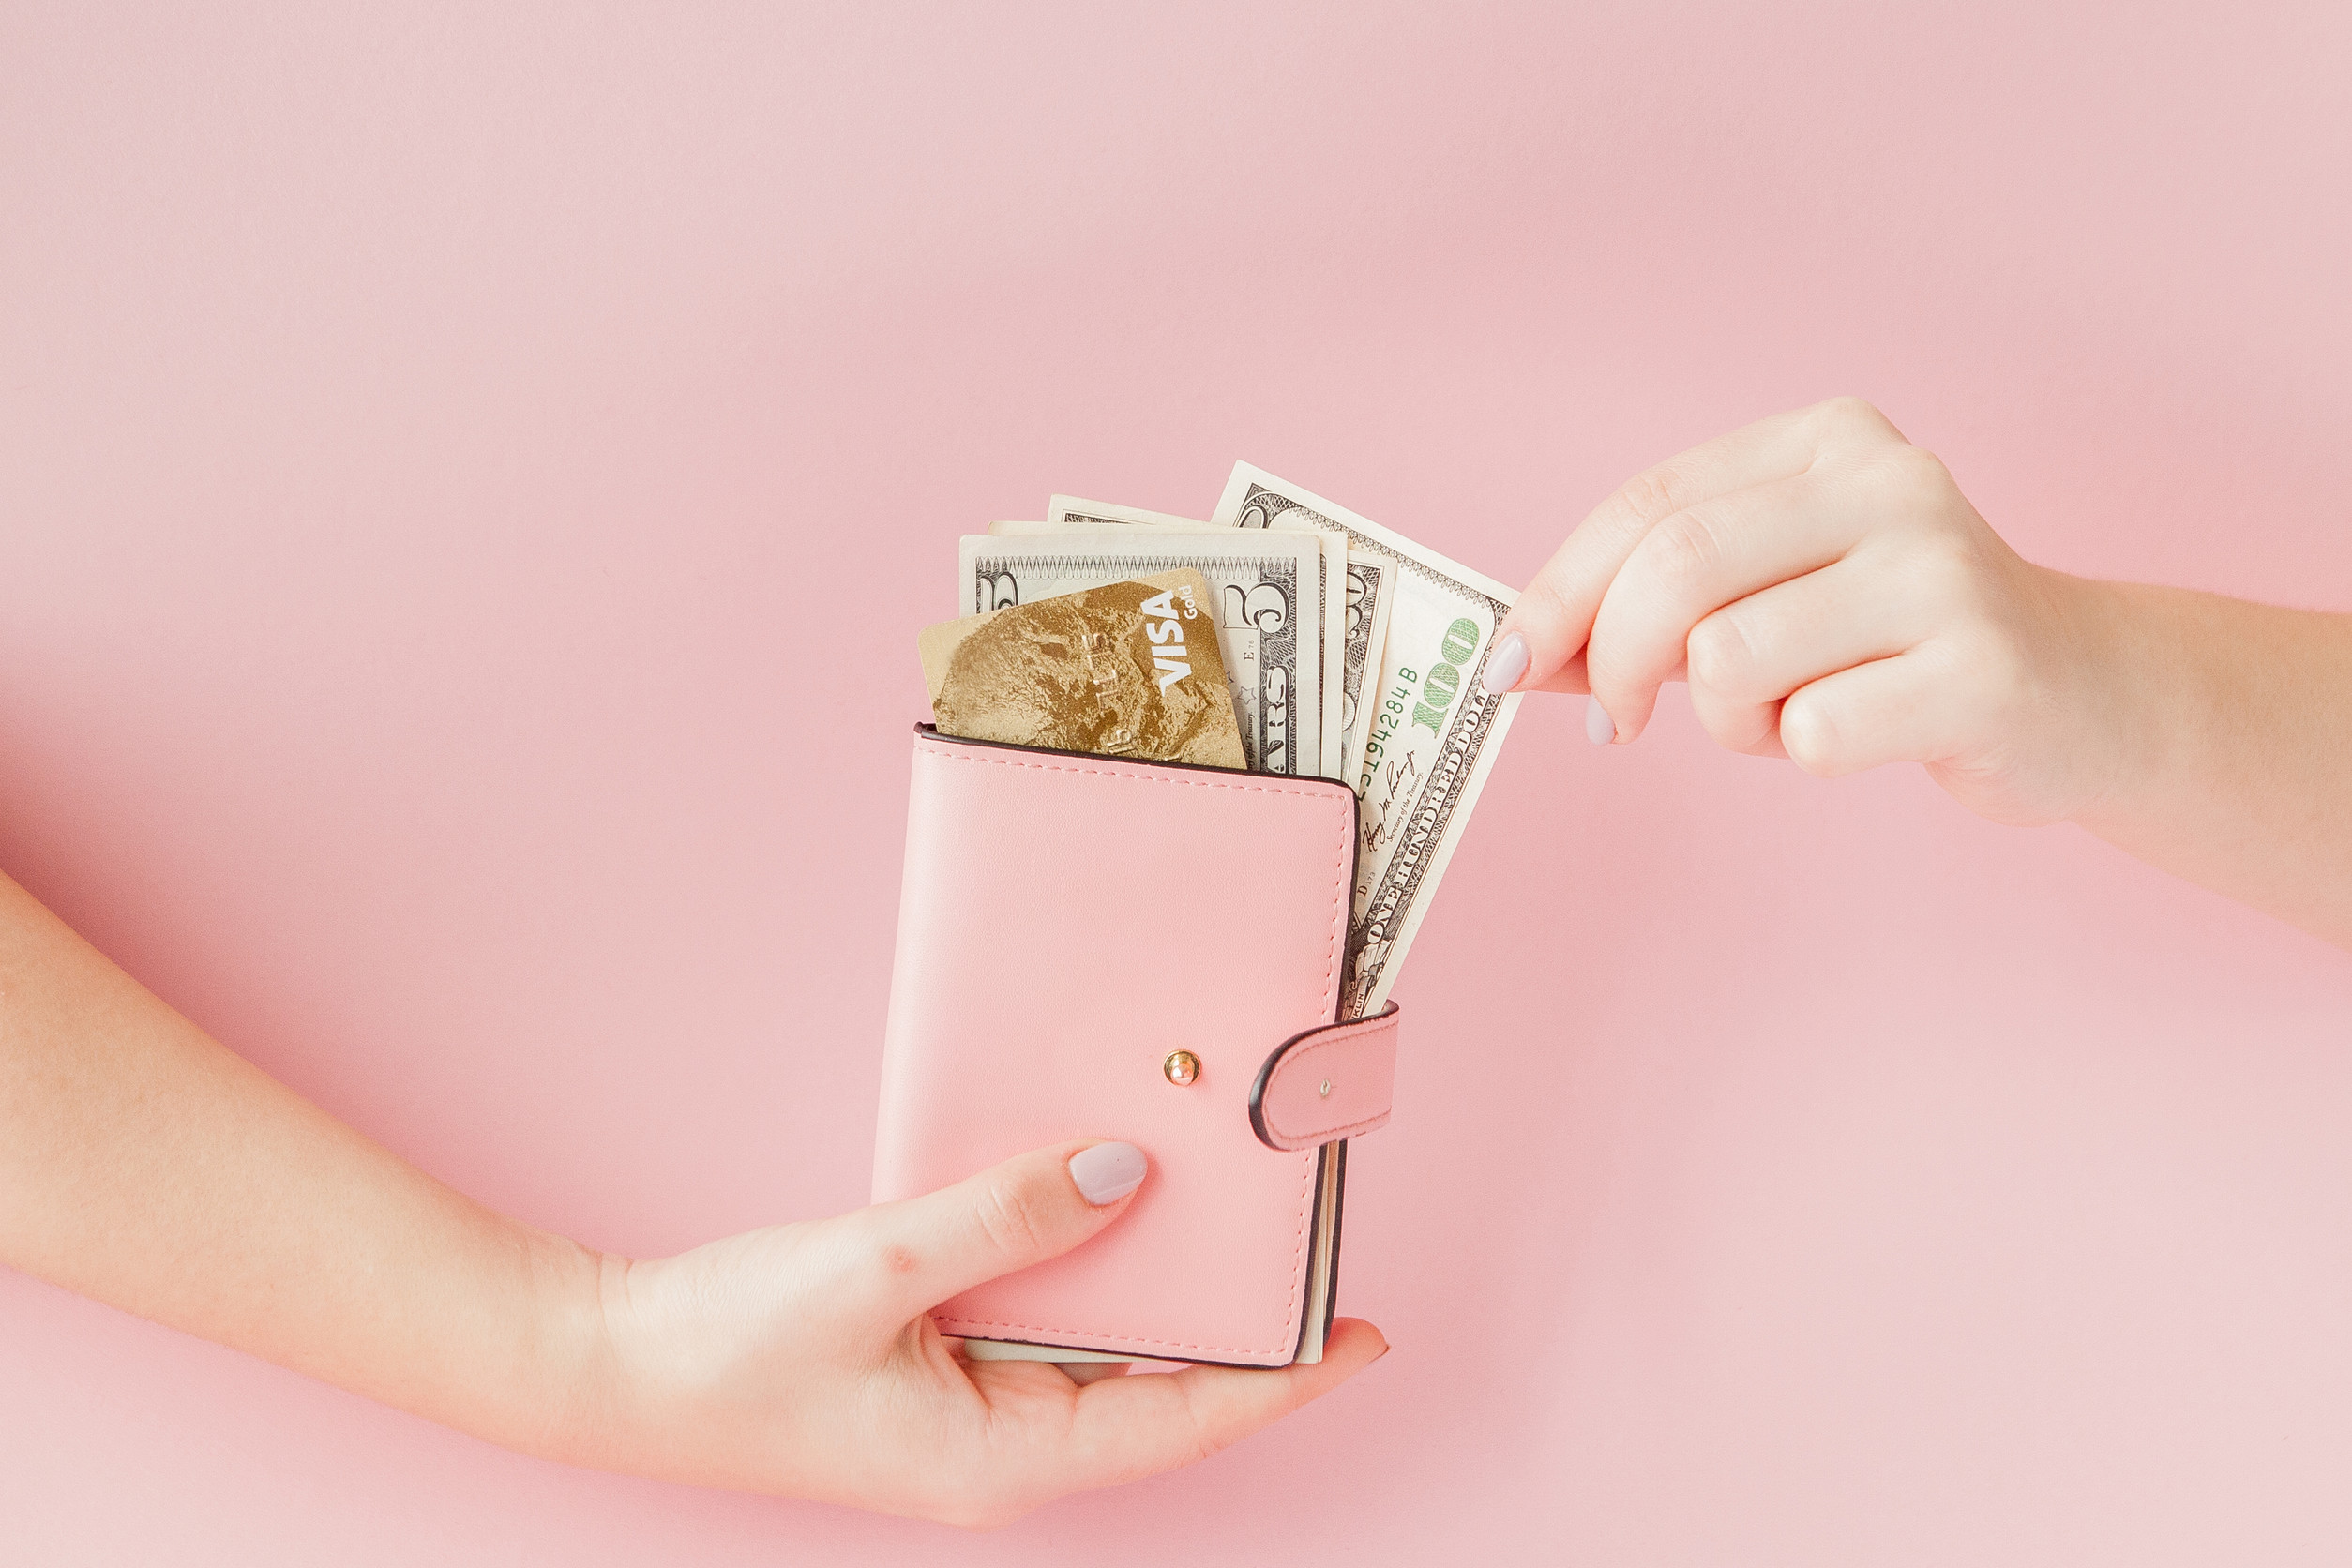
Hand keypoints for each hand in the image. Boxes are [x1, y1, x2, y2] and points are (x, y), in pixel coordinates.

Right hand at [568, 1140, 1386, 1527]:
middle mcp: (1004, 1448)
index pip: (1184, 1418)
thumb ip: (1007, 1218)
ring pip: (1102, 1351)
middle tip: (1305, 1247)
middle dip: (1236, 1325)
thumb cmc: (725, 1351)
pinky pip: (1042, 1328)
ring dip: (1158, 1289)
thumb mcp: (879, 1269)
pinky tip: (1101, 1212)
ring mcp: (971, 1416)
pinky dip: (1083, 1272)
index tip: (1365, 1336)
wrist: (610, 1370)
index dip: (1284, 1378)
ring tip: (1226, 1219)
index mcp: (1004, 1454)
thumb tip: (1125, 1176)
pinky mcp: (939, 1377)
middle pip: (1158, 1386)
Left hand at [1483, 397, 2135, 825]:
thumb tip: (1512, 658)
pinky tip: (1861, 734)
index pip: (1648, 504)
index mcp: (1826, 440)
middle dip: (1615, 663)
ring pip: (1730, 658)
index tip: (1505, 668)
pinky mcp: (1981, 669)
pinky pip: (1811, 734)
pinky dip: (1803, 756)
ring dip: (1727, 721)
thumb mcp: (1768, 599)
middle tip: (1618, 726)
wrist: (2083, 694)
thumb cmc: (1889, 648)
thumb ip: (1645, 614)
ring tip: (1788, 716)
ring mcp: (1943, 571)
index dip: (1558, 593)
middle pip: (1676, 568)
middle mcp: (1890, 482)